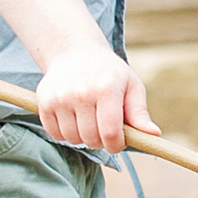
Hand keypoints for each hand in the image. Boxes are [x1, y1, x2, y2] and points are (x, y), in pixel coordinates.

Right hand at [35, 44, 160, 152]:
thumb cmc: (109, 73)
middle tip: (104, 130)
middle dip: (101, 141)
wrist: (74, 53)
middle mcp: (81, 93)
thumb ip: (139, 113)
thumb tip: (154, 135)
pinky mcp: (43, 102)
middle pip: (91, 139)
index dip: (116, 145)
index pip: (110, 133)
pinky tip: (74, 120)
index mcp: (106, 89)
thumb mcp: (131, 86)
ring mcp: (59, 98)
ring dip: (83, 137)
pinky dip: (65, 134)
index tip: (118, 143)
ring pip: (72, 138)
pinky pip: (55, 134)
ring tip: (89, 122)